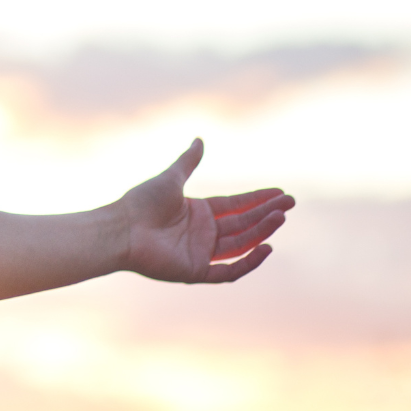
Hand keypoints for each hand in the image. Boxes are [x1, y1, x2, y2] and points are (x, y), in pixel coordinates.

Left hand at [118, 138, 292, 283]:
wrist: (121, 229)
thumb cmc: (141, 202)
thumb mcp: (170, 178)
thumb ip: (188, 162)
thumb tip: (199, 139)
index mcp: (197, 212)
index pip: (235, 205)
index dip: (258, 199)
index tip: (280, 193)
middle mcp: (202, 233)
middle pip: (242, 223)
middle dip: (266, 214)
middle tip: (290, 203)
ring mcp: (199, 253)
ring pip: (240, 244)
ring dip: (261, 232)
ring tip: (281, 217)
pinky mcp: (194, 271)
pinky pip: (228, 271)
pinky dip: (249, 262)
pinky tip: (267, 247)